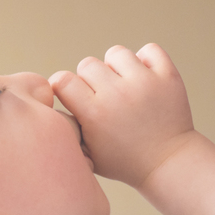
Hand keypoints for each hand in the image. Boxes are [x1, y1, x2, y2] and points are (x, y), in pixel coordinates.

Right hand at [49, 43, 194, 187]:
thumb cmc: (123, 162)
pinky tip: (143, 79)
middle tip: (101, 98)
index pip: (62, 80)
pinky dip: (145, 60)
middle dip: (90, 80)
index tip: (72, 95)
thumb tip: (46, 107)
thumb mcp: (88, 155)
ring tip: (123, 87)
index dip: (63, 86)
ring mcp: (145, 83)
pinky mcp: (167, 77)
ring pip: (116, 53)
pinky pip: (149, 50)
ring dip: (116, 67)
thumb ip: (68, 128)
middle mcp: (117, 94)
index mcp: (95, 114)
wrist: (168, 164)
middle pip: (87, 64)